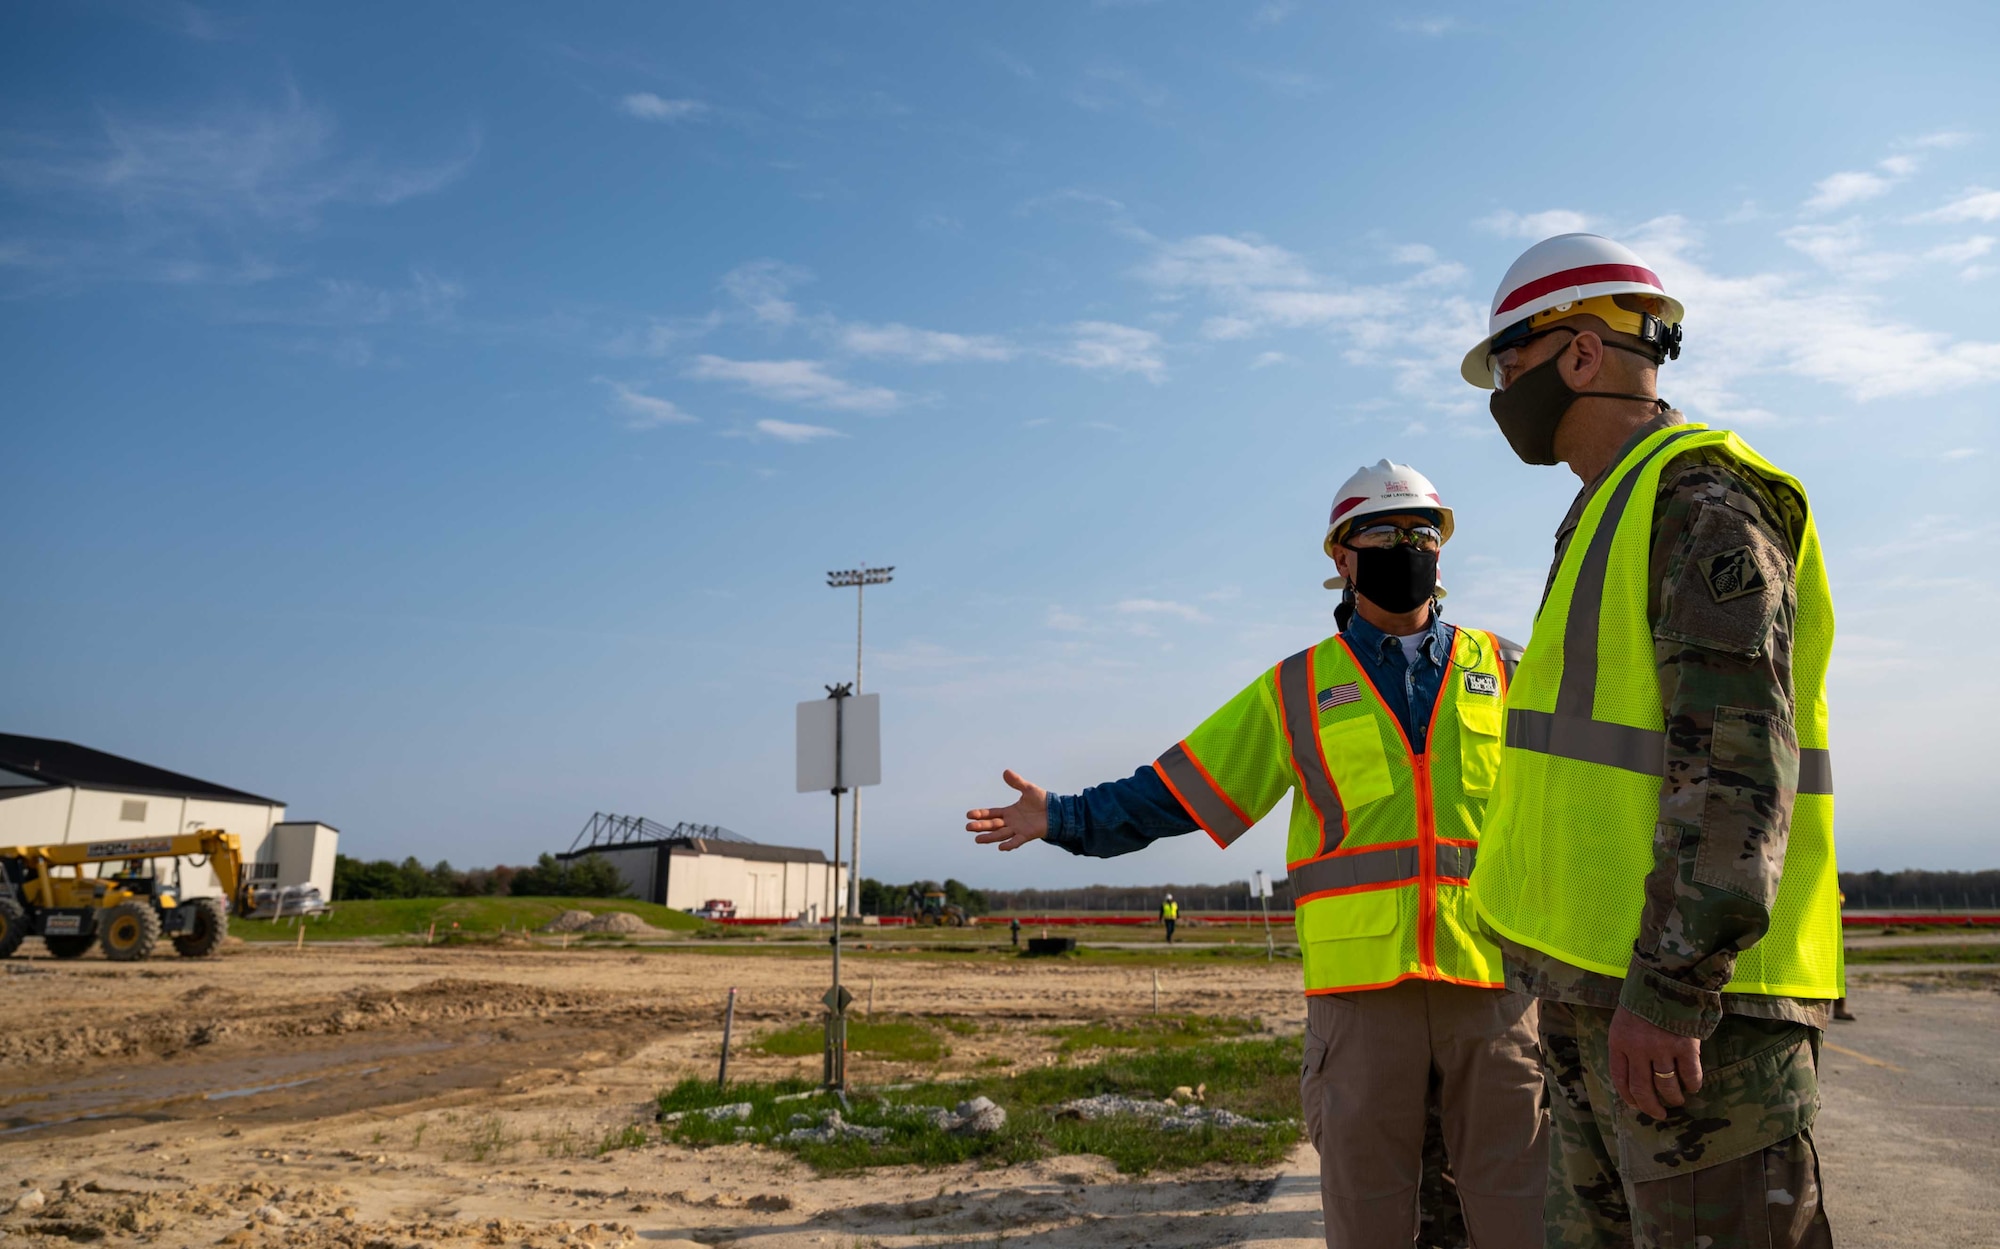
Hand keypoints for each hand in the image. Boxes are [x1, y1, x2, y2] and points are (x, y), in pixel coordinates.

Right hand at [966, 770, 1048, 850]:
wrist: (1057, 811)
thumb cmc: (1043, 801)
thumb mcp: (1028, 789)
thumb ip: (1016, 782)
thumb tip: (1005, 772)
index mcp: (1009, 812)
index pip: (991, 813)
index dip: (980, 814)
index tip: (969, 815)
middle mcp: (1011, 822)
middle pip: (992, 825)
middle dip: (980, 826)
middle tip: (968, 827)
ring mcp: (1018, 830)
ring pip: (1000, 834)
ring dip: (989, 837)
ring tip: (977, 840)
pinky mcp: (1027, 835)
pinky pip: (1016, 841)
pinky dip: (1009, 844)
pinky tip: (1001, 847)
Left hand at [1607, 1005, 1703, 1119]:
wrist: (1667, 976)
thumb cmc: (1644, 998)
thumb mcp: (1624, 1020)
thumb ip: (1627, 1045)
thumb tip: (1635, 1075)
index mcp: (1618, 1042)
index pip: (1620, 1079)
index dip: (1629, 1097)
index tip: (1637, 1106)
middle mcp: (1638, 1049)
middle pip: (1642, 1089)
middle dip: (1651, 1107)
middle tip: (1659, 1114)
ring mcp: (1662, 1049)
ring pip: (1667, 1087)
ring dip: (1673, 1098)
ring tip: (1677, 1099)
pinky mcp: (1685, 1047)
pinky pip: (1690, 1076)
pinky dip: (1692, 1085)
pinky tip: (1693, 1085)